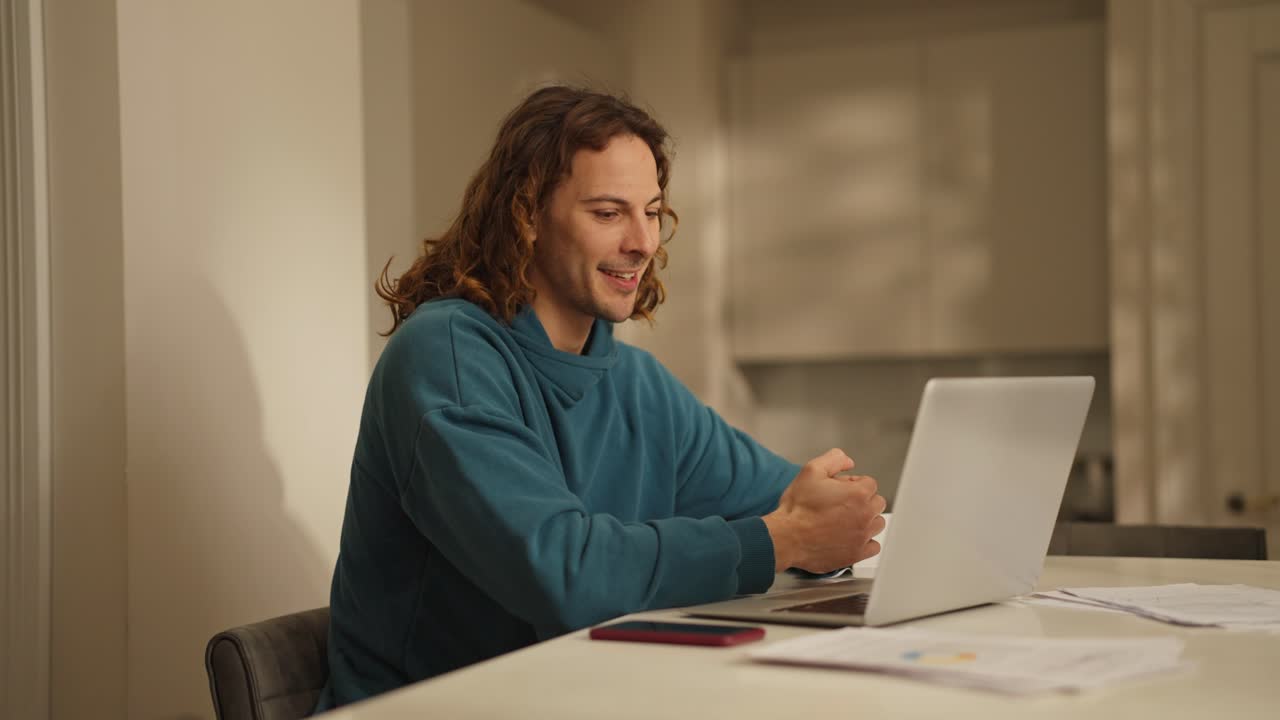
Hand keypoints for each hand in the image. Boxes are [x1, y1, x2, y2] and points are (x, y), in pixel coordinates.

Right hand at [762, 448, 886, 572]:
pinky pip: (874, 546)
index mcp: (858, 494)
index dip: (852, 484)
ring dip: (866, 520)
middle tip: (841, 504)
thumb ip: (834, 459)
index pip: (869, 483)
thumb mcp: (811, 471)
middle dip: (862, 501)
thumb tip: (848, 462)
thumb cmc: (798, 507)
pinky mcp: (856, 554)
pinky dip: (865, 542)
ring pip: (877, 524)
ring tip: (845, 521)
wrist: (787, 537)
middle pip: (876, 503)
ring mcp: (862, 537)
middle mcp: (865, 516)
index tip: (839, 490)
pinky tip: (850, 537)